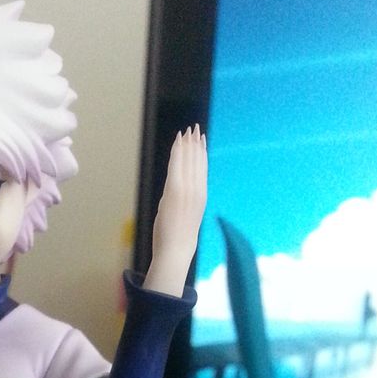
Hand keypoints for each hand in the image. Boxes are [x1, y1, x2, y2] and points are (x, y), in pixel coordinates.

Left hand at [144, 125, 207, 296]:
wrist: (177, 249)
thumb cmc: (178, 238)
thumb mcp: (186, 215)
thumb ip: (182, 200)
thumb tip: (174, 190)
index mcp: (201, 195)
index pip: (202, 169)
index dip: (201, 153)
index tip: (200, 140)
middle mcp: (197, 190)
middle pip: (197, 161)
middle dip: (195, 143)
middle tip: (194, 128)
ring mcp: (187, 189)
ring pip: (188, 160)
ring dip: (187, 143)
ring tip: (188, 130)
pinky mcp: (175, 191)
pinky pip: (177, 165)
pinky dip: (178, 152)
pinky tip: (178, 140)